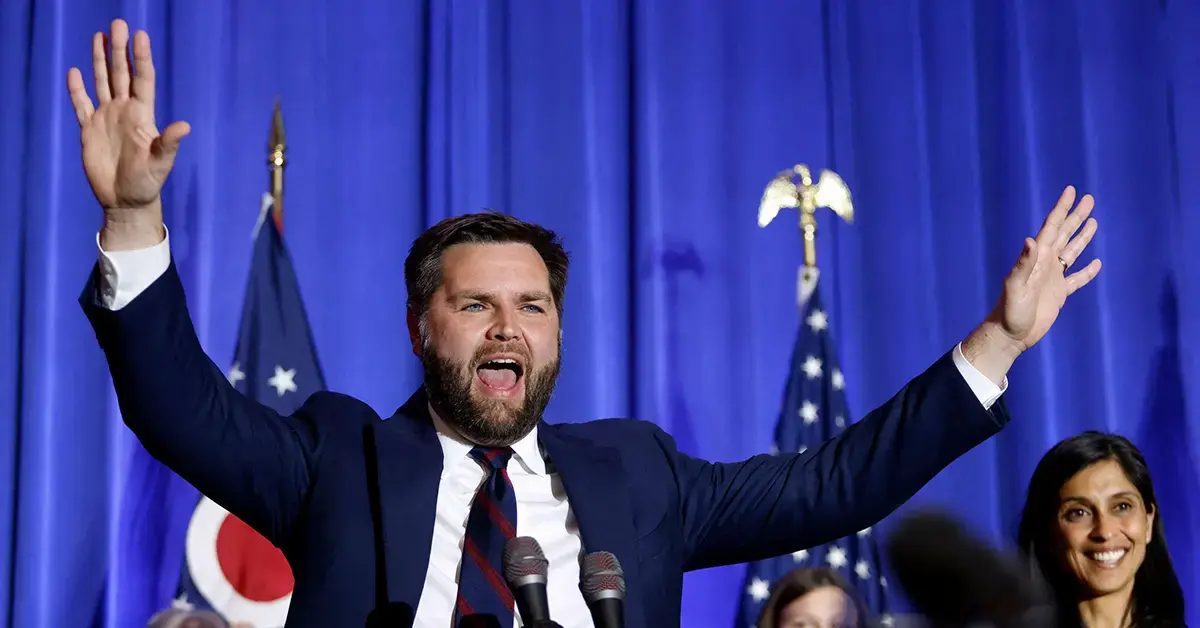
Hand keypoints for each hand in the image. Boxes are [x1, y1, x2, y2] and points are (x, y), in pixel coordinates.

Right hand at [66, 19, 188, 247]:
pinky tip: (75, 72)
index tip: (140, 35)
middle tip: (118, 24)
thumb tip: (184, 126)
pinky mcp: (89, 130)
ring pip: (102, 82)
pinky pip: (81, 104)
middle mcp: (125, 111)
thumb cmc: (148, 183)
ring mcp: (106, 118)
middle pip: (121, 74)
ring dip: (101, 61)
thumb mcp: (161, 163)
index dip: (141, 58)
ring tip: (99, 36)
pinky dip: (77, 89)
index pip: (142, 80)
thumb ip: (169, 143)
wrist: (126, 201)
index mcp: (143, 116)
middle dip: (119, 49)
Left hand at [963, 185, 1101, 381]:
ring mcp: (1053, 278)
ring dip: (1082, 237)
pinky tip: (1096, 263)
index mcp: (1037, 258)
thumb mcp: (1015, 286)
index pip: (1052, 227)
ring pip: (1072, 252)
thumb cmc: (1009, 310)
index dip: (1062, 209)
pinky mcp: (1059, 294)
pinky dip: (1087, 271)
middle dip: (1076, 216)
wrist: (1010, 334)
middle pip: (1065, 234)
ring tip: (1093, 221)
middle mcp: (1046, 263)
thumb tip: (1031, 239)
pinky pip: (1077, 279)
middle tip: (1089, 199)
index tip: (1071, 191)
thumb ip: (1023, 263)